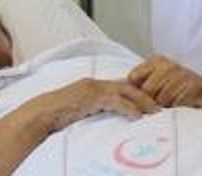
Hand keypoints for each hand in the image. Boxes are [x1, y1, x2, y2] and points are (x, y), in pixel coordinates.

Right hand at [37, 78, 160, 133]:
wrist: (39, 114)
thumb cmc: (57, 116)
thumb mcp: (80, 110)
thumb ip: (94, 109)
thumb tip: (107, 117)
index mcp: (94, 86)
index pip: (122, 85)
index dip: (138, 92)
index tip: (152, 101)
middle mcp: (95, 83)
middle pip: (128, 85)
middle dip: (146, 94)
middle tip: (161, 106)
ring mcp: (93, 89)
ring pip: (125, 91)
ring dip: (143, 101)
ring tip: (156, 112)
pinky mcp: (90, 97)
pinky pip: (114, 101)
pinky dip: (128, 108)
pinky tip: (137, 116)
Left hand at [128, 56, 201, 108]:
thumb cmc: (177, 87)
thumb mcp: (158, 79)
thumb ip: (140, 82)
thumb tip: (119, 89)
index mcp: (156, 61)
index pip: (134, 78)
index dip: (137, 91)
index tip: (142, 98)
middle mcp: (169, 65)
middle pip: (147, 91)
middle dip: (151, 101)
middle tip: (159, 105)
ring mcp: (182, 75)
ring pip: (162, 99)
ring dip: (165, 107)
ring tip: (170, 105)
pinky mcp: (193, 87)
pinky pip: (177, 103)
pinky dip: (177, 109)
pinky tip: (180, 107)